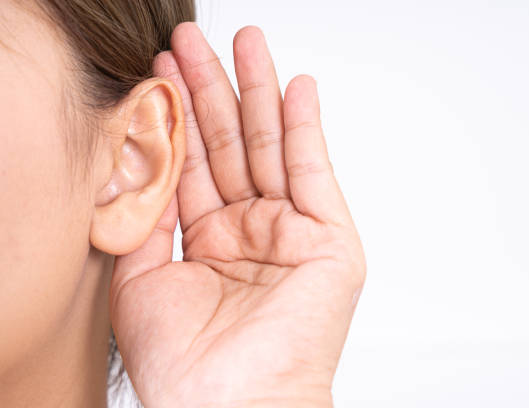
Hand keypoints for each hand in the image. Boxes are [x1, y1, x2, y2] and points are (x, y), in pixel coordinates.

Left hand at [110, 22, 365, 407]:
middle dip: (216, 91)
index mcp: (211, 242)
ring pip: (272, 150)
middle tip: (200, 38)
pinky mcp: (330, 239)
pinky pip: (315, 174)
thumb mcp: (144, 276)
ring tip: (245, 42)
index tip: (162, 71)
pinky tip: (297, 88)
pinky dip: (307, 130)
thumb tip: (144, 159)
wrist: (228, 407)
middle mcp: (254, 232)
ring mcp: (293, 233)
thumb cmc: (185, 363)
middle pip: (232, 147)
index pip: (196, 165)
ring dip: (259, 95)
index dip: (179, 118)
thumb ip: (149, 216)